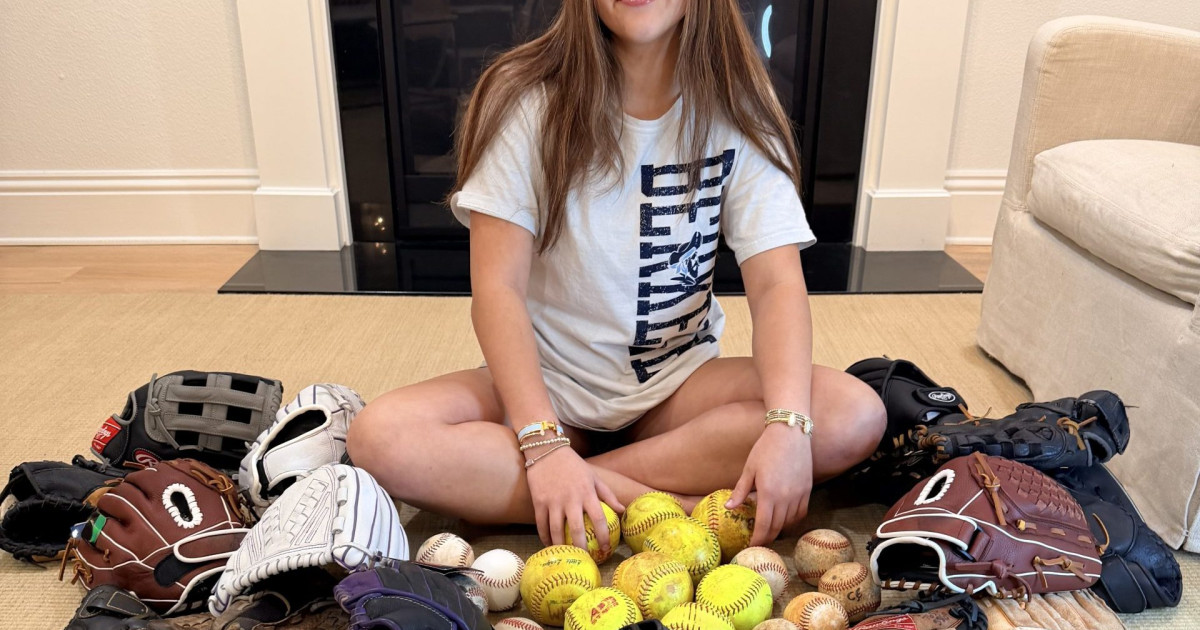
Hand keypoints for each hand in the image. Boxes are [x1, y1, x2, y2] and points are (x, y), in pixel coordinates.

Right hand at [525, 444, 623, 552]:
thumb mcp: (594, 476)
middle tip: (586, 559)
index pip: (599, 518)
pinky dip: (545, 537)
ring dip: (562, 546)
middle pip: (576, 530)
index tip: (607, 549)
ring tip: (567, 556)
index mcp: (587, 493)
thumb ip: (608, 494)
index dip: (604, 536)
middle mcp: (570, 499)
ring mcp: (553, 501)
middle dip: (582, 548)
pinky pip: (541, 525)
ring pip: (556, 531)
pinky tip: (549, 545)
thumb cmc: (573, 465)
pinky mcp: (539, 502)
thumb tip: (622, 510)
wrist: (546, 450)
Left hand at [727, 424, 813, 545]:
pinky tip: (784, 518)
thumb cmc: (765, 449)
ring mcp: (799, 495)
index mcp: (768, 494)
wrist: (790, 433)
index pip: (763, 526)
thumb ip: (740, 491)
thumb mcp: (749, 470)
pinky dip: (792, 520)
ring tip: (769, 530)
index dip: (757, 540)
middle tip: (758, 542)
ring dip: (779, 529)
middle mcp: (785, 498)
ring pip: (790, 522)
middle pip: (777, 528)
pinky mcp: (807, 490)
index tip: (750, 546)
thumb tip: (728, 507)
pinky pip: (801, 513)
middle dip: (767, 538)